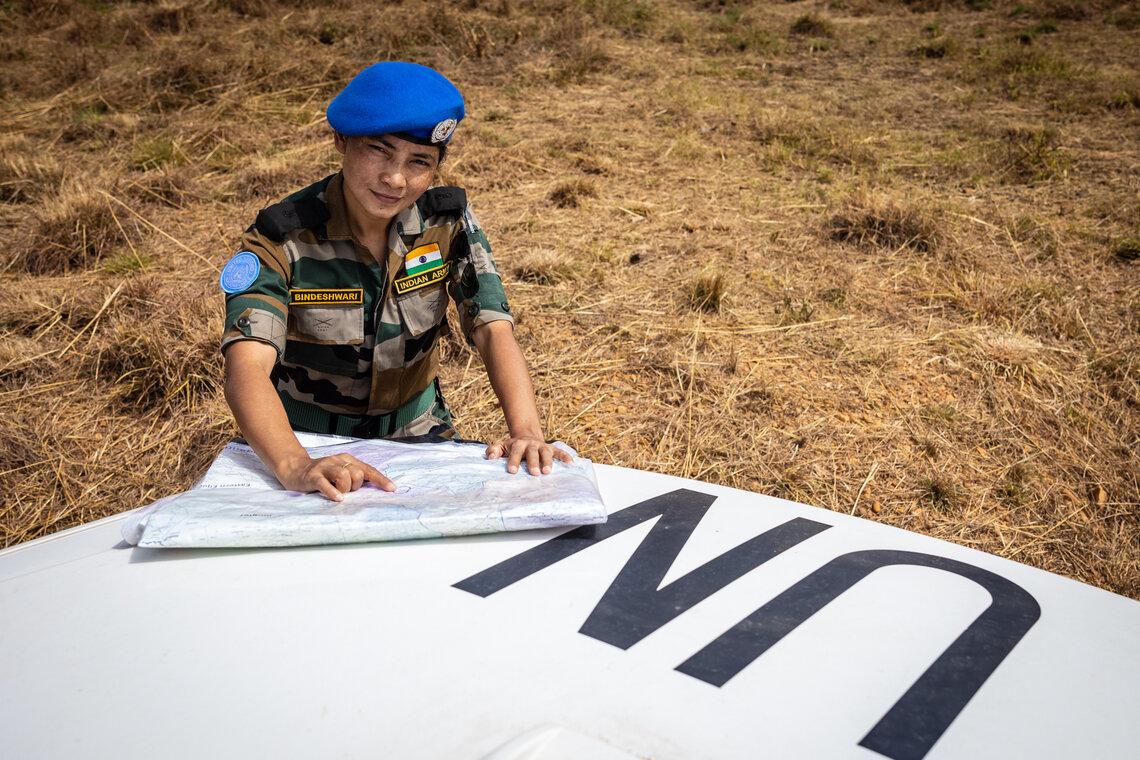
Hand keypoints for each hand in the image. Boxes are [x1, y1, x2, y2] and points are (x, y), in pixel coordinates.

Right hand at [277, 454, 394, 501]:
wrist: (295, 469)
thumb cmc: (323, 475)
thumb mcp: (341, 473)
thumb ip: (355, 478)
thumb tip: (374, 488)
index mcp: (348, 460)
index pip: (368, 469)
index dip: (380, 479)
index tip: (391, 489)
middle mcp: (338, 460)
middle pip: (357, 474)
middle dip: (356, 486)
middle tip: (345, 491)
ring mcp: (325, 467)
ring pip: (344, 476)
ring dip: (345, 488)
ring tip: (338, 493)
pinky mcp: (313, 476)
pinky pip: (325, 484)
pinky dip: (333, 492)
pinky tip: (338, 499)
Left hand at [485, 435, 572, 475]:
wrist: (526, 437)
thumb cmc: (512, 447)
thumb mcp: (502, 446)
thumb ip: (494, 450)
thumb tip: (490, 456)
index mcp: (518, 444)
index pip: (515, 451)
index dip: (514, 460)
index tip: (512, 471)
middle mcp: (531, 444)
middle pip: (532, 452)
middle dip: (533, 462)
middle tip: (534, 474)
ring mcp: (543, 446)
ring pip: (546, 453)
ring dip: (548, 461)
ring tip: (548, 472)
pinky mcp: (552, 449)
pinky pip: (560, 452)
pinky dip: (565, 456)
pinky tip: (571, 463)